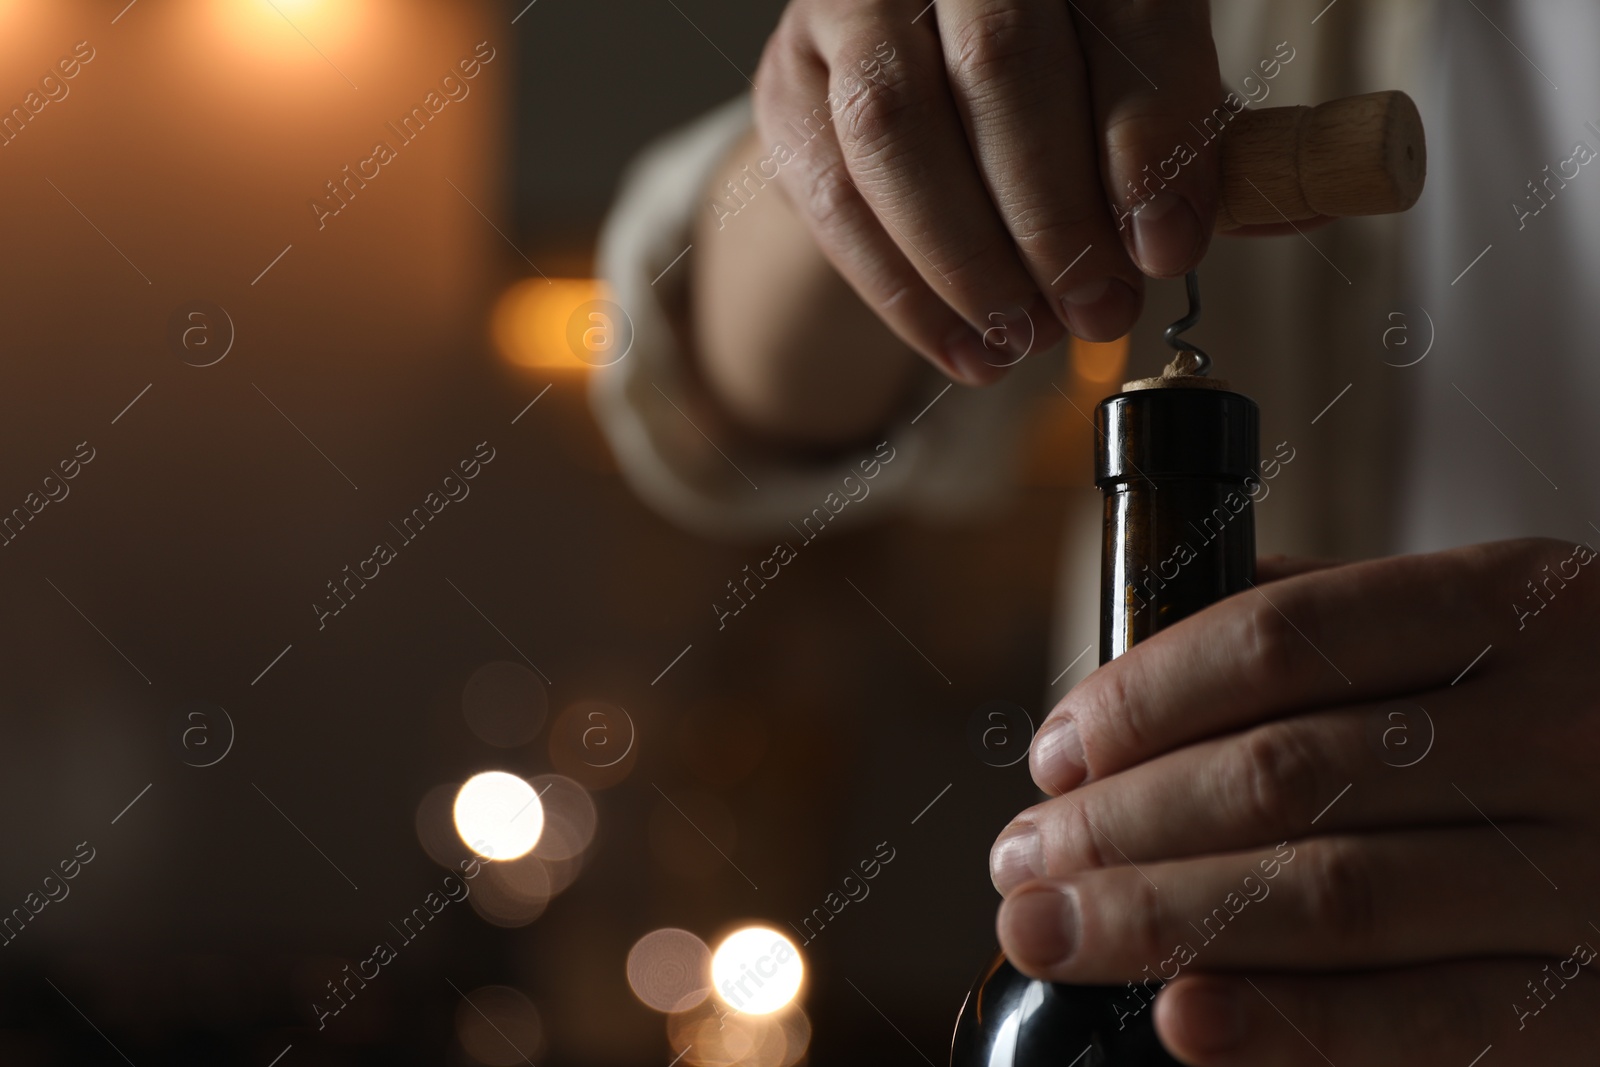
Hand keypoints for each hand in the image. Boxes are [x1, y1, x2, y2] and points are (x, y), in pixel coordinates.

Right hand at [751, 0, 1226, 384]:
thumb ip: (1165, 149)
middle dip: (1054, 212)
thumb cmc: (1052, 92)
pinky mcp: (789, 79)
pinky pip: (834, 192)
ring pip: (895, 126)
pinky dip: (902, 290)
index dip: (1150, 133)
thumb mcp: (1129, 100)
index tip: (1165, 246)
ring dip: (968, 257)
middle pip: (999, 61)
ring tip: (1024, 335)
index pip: (1126, 10)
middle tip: (1095, 308)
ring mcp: (853, 4)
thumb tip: (1175, 239)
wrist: (920, 79)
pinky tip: (963, 346)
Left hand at [990, 538, 1599, 1063]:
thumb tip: (1155, 643)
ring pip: (1334, 896)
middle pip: (1283, 774)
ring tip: (1050, 930)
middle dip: (1119, 825)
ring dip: (1160, 919)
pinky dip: (1293, 1029)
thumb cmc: (1595, 708)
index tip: (1054, 753)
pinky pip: (1433, 1022)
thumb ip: (1344, 620)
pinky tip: (1184, 1022)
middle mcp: (1569, 727)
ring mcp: (1598, 870)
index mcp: (1524, 605)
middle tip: (1019, 860)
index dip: (1139, 700)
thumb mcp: (1501, 622)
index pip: (1282, 640)